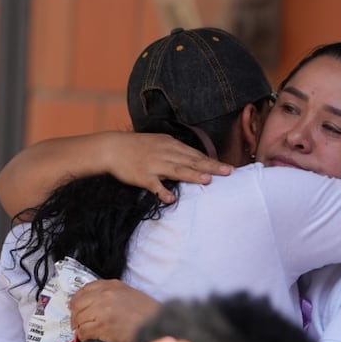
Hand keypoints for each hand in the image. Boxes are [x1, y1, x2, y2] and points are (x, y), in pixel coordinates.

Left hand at [70, 280, 160, 341]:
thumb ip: (111, 295)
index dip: (77, 299)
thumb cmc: (146, 312)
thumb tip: (93, 304)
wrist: (156, 324)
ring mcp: (103, 310)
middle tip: (76, 323)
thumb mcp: (129, 294)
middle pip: (78, 304)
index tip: (74, 306)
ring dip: (79, 326)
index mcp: (112, 285)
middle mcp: (105, 294)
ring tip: (84, 331)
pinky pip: (84, 331)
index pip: (85, 289)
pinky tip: (89, 337)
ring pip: (79, 318)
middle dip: (75, 315)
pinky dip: (83, 336)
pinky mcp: (102, 326)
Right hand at [104, 133, 232, 203]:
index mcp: (171, 144)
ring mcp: (154, 165)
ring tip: (207, 181)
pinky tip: (171, 198)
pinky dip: (162, 191)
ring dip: (192, 175)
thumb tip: (194, 159)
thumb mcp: (160, 142)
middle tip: (228, 172)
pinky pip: (154, 185)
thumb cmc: (137, 146)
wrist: (112, 148)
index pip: (196, 154)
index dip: (212, 161)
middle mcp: (165, 153)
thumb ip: (176, 150)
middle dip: (211, 166)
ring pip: (177, 170)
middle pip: (192, 161)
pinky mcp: (142, 176)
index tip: (228, 167)